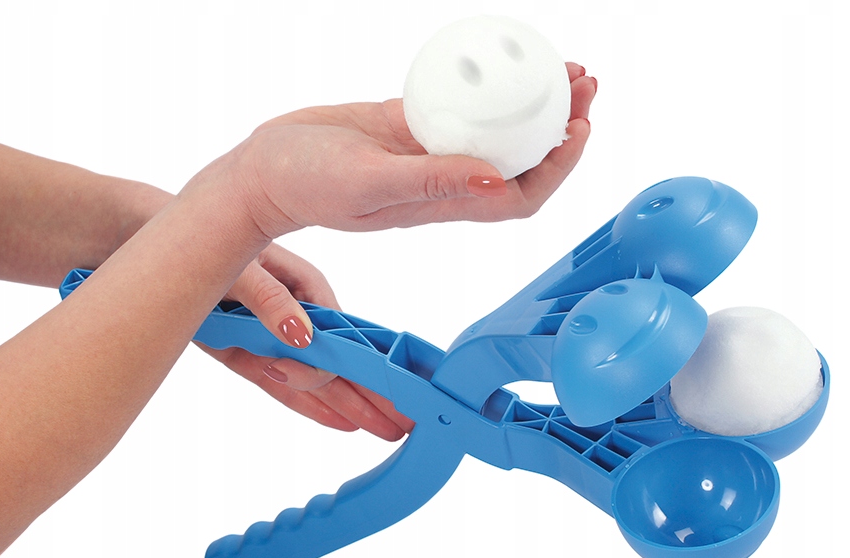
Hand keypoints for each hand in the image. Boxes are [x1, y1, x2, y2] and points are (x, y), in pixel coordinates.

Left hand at [198, 243, 413, 441]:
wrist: (155, 241)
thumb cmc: (207, 239)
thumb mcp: (240, 267)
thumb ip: (270, 299)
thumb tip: (301, 334)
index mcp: (302, 284)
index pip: (337, 330)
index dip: (356, 362)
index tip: (371, 390)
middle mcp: (292, 312)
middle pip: (334, 358)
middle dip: (366, 392)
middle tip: (397, 422)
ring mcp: (270, 335)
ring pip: (312, 376)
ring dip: (344, 404)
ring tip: (378, 429)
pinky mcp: (245, 352)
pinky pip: (278, 383)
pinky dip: (305, 402)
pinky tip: (337, 421)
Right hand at [233, 63, 595, 237]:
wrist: (265, 170)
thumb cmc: (307, 185)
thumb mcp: (368, 182)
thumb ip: (430, 181)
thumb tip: (498, 179)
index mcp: (441, 203)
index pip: (518, 195)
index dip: (558, 168)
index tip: (579, 128)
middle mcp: (442, 180)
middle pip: (519, 159)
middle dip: (560, 124)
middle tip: (583, 82)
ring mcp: (427, 151)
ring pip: (495, 129)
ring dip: (532, 103)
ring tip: (560, 65)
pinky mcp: (408, 125)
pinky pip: (460, 104)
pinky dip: (487, 87)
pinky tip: (499, 62)